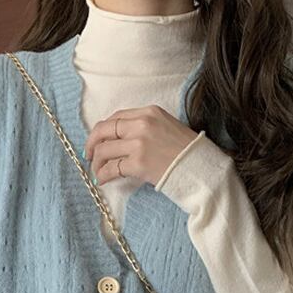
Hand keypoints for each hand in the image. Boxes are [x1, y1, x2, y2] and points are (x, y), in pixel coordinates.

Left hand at [83, 104, 199, 187]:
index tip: (98, 140)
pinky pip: (112, 168)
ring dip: (97, 163)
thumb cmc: (189, 153)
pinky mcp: (139, 163)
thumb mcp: (169, 128)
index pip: (117, 117)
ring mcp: (139, 143)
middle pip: (104, 130)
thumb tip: (124, 140)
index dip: (103, 130)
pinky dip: (103, 174)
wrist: (203, 169)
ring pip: (104, 150)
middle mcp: (142, 123)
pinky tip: (103, 180)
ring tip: (98, 172)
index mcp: (150, 112)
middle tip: (89, 156)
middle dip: (92, 143)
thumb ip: (147, 128)